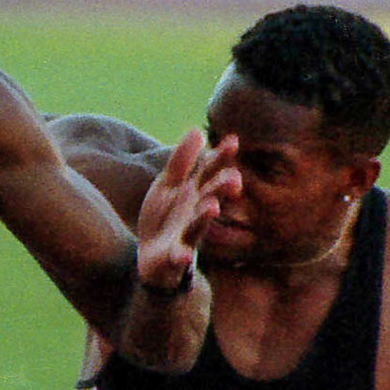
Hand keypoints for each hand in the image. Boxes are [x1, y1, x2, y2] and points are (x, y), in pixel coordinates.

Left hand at [134, 130, 238, 291]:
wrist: (153, 259)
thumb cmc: (165, 218)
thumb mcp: (168, 185)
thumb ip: (181, 161)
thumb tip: (197, 130)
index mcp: (195, 193)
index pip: (210, 172)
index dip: (221, 158)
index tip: (233, 141)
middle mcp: (195, 213)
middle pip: (211, 197)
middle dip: (222, 188)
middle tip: (235, 178)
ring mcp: (186, 235)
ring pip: (198, 226)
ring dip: (205, 217)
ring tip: (212, 207)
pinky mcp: (174, 256)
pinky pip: (179, 256)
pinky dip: (182, 255)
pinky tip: (185, 255)